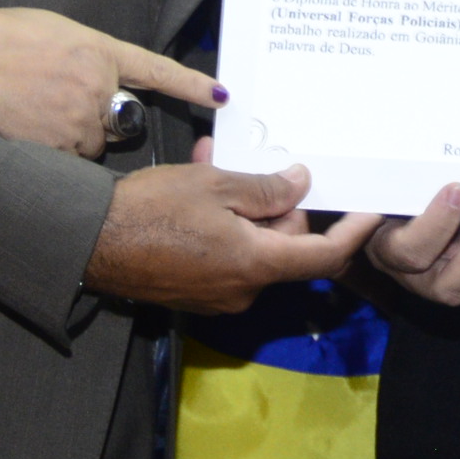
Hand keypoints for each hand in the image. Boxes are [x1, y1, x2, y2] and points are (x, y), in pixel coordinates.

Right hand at [0, 9, 221, 159]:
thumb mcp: (51, 29)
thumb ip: (84, 53)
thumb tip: (97, 69)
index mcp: (98, 51)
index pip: (157, 70)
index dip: (191, 85)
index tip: (220, 95)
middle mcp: (97, 88)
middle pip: (117, 117)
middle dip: (97, 115)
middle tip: (56, 100)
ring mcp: (79, 122)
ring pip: (90, 142)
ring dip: (71, 134)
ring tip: (31, 111)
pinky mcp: (58, 149)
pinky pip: (66, 158)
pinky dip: (51, 150)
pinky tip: (23, 129)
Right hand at [82, 143, 378, 313]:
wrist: (88, 241)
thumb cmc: (151, 210)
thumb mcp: (216, 186)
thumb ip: (265, 188)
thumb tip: (302, 185)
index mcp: (256, 264)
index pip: (324, 256)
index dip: (352, 233)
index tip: (371, 210)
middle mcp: (243, 290)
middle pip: (286, 247)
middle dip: (282, 205)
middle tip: (263, 163)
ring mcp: (218, 295)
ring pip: (254, 246)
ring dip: (247, 207)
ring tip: (216, 164)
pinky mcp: (195, 292)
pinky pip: (227, 255)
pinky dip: (226, 224)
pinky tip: (201, 187)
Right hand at [363, 184, 459, 305]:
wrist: (400, 201)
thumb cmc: (390, 190)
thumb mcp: (388, 186)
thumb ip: (402, 182)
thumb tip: (418, 158)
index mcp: (389, 249)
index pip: (408, 251)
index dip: (434, 226)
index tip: (456, 189)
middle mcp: (419, 274)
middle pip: (451, 288)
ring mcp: (452, 275)